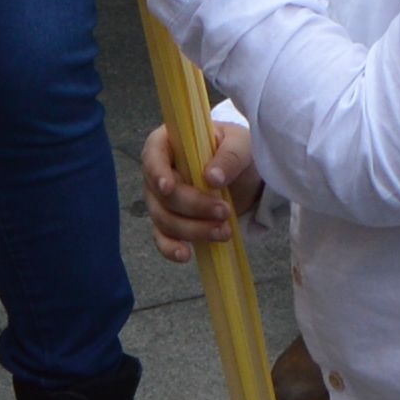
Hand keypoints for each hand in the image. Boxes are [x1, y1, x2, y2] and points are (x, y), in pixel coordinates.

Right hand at [141, 110, 263, 259]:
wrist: (246, 176)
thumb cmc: (237, 151)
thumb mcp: (240, 145)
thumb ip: (228, 157)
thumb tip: (211, 178)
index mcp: (170, 143)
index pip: (153, 155)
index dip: (157, 172)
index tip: (169, 188)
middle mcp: (159, 172)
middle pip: (162, 194)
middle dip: (193, 206)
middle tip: (224, 211)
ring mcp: (162, 200)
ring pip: (164, 219)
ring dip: (192, 229)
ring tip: (224, 232)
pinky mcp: (171, 222)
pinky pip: (162, 238)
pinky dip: (171, 248)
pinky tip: (185, 255)